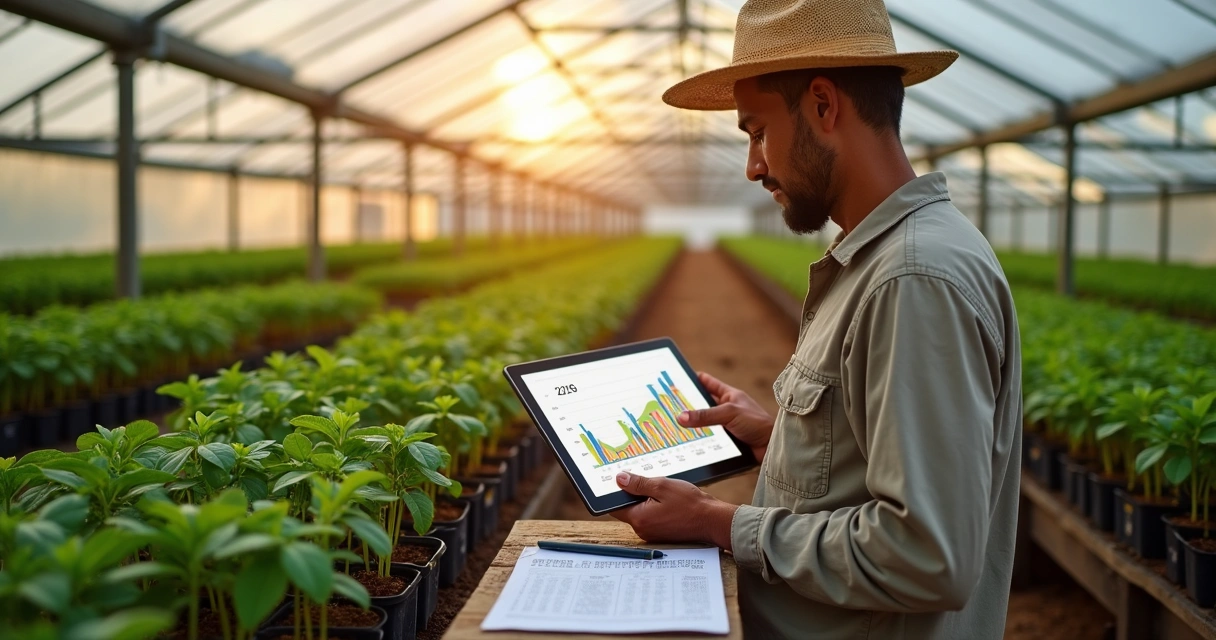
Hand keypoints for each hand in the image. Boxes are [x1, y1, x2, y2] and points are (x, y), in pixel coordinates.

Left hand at [609, 472, 736, 550]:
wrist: (713, 521)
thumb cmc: (690, 504)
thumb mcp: (662, 486)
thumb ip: (638, 484)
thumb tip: (620, 479)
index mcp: (639, 519)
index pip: (615, 506)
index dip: (616, 492)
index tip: (621, 480)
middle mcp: (643, 530)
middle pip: (628, 509)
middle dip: (634, 494)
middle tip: (648, 481)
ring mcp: (653, 533)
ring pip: (641, 513)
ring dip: (647, 501)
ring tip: (663, 491)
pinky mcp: (662, 534)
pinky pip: (652, 518)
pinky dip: (656, 508)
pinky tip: (669, 500)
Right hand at [679, 371, 772, 461]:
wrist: (773, 447)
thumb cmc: (757, 423)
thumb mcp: (729, 414)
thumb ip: (705, 416)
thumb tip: (680, 417)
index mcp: (729, 395)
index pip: (707, 382)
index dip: (692, 380)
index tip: (676, 379)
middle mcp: (727, 409)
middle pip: (702, 405)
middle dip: (687, 406)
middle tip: (667, 406)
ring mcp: (727, 425)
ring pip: (704, 424)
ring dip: (693, 426)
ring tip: (672, 427)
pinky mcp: (728, 441)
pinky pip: (710, 439)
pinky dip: (700, 441)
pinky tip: (688, 444)